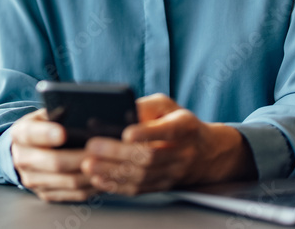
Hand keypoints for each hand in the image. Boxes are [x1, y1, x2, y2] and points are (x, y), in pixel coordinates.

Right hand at [10, 108, 101, 202]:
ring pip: (68, 181)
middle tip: (101, 152)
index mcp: (20, 134)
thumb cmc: (41, 128)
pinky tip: (103, 177)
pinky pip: (73, 194)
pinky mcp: (45, 194)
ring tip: (107, 164)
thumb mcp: (43, 115)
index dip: (47, 134)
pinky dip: (91, 187)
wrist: (24, 151)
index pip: (32, 134)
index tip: (63, 132)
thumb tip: (80, 114)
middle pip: (55, 162)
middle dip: (81, 157)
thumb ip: (56, 113)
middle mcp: (22, 159)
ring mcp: (33, 180)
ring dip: (90, 174)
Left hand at [80, 93, 255, 195]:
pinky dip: (117, 185)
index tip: (126, 133)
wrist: (205, 152)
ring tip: (89, 164)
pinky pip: (139, 189)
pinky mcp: (163, 186)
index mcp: (184, 127)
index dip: (147, 133)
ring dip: (112, 172)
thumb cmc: (179, 122)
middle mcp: (182, 152)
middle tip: (92, 147)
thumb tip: (119, 111)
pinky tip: (99, 179)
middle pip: (149, 156)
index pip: (168, 131)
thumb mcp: (167, 106)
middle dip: (117, 153)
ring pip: (142, 176)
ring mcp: (173, 172)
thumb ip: (145, 106)